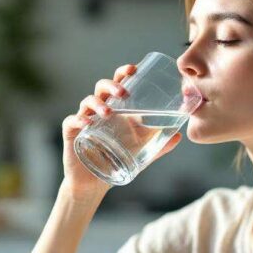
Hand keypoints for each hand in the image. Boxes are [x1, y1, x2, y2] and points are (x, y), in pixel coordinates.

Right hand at [60, 64, 181, 200]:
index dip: (124, 73)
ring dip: (98, 103)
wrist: (94, 184)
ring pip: (87, 101)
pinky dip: (79, 119)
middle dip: (112, 85)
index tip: (134, 69)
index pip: (118, 84)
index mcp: (115, 109)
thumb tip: (179, 136)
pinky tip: (87, 123)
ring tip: (108, 112)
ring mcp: (85, 119)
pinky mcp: (72, 132)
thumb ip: (159, 144)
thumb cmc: (116, 162)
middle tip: (123, 93)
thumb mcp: (141, 153)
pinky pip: (72, 120)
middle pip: (102, 87)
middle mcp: (99, 110)